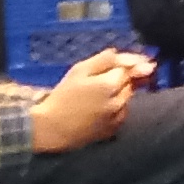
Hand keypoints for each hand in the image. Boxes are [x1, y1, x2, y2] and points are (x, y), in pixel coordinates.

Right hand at [30, 49, 145, 152]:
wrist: (53, 128)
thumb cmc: (64, 96)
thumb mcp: (79, 71)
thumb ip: (104, 60)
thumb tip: (122, 54)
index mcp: (110, 84)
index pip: (128, 68)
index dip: (122, 65)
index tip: (116, 65)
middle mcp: (118, 101)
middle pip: (130, 83)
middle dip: (120, 79)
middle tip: (100, 81)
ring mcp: (118, 117)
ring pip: (127, 98)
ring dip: (120, 93)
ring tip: (98, 95)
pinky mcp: (114, 130)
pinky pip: (122, 113)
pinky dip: (117, 108)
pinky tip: (100, 108)